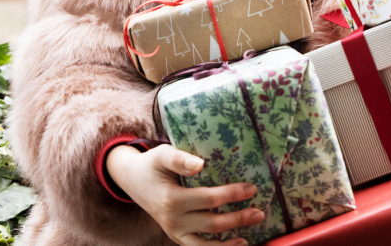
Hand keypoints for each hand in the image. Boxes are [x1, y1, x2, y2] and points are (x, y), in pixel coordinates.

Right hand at [106, 144, 263, 245]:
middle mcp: (172, 220)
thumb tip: (201, 165)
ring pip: (205, 245)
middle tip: (259, 213)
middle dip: (237, 219)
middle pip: (211, 223)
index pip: (209, 199)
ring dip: (229, 243)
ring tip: (249, 237)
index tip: (251, 188)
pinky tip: (236, 243)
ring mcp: (174, 231)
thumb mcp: (162, 155)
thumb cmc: (152, 164)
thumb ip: (180, 159)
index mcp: (171, 200)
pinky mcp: (176, 236)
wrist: (131, 180)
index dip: (231, 195)